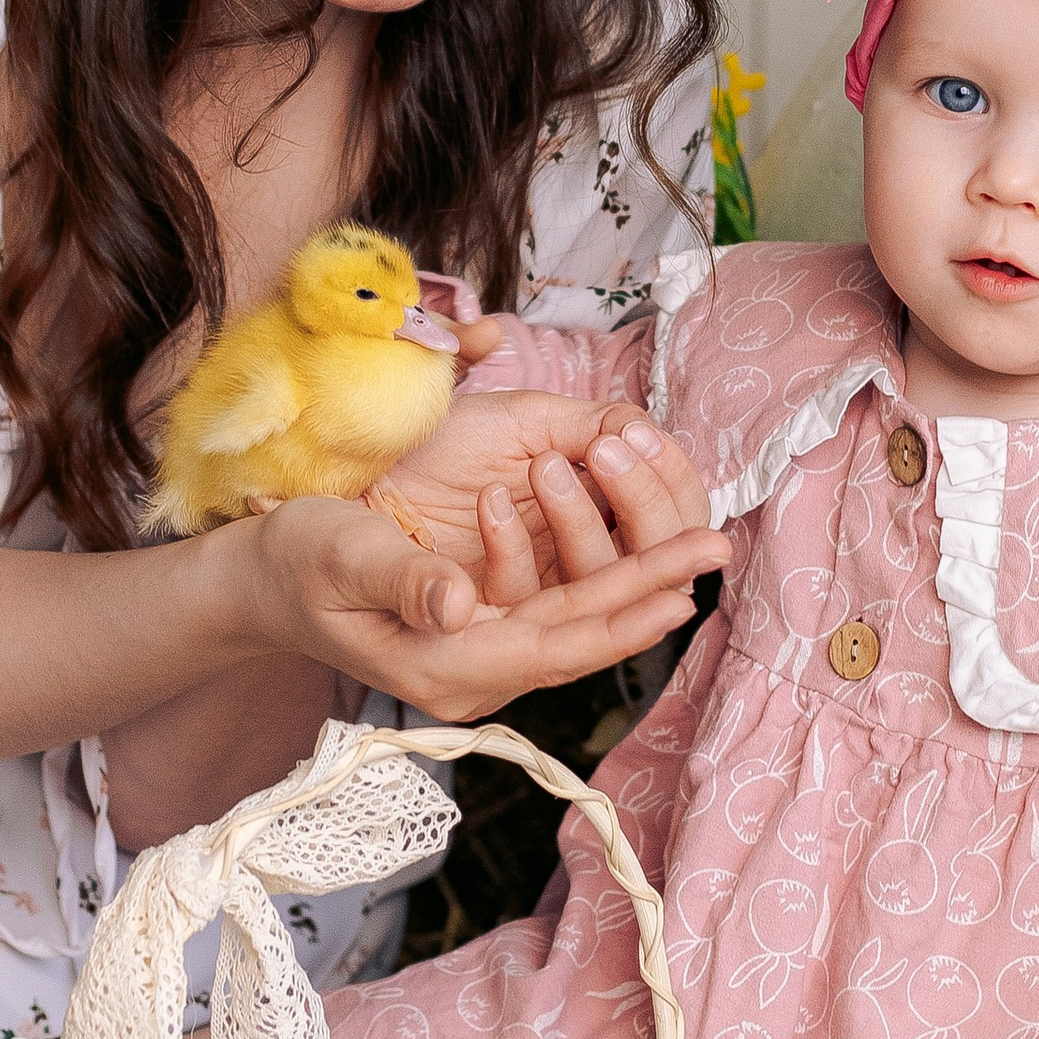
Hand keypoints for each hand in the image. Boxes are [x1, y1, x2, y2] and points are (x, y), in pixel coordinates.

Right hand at [244, 469, 725, 721]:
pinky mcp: (472, 641)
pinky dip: (595, 595)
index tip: (680, 583)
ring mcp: (471, 662)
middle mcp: (467, 676)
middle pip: (576, 639)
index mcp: (441, 666)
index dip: (620, 615)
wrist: (257, 586)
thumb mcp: (341, 556)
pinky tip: (633, 569)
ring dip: (630, 592)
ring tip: (690, 553)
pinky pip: (549, 622)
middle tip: (715, 548)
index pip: (552, 644)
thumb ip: (402, 580)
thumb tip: (461, 601)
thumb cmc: (293, 564)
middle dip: (648, 594)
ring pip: (569, 630)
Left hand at [375, 386, 715, 585]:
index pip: (675, 514)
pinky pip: (518, 600)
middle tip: (609, 455)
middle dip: (647, 515)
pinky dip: (509, 549)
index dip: (669, 482)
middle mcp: (582, 560)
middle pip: (655, 569)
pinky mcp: (486, 618)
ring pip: (593, 588)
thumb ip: (590, 427)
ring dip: (579, 524)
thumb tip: (644, 435)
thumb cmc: (444, 442)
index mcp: (603, 509)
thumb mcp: (523, 421)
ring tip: (544, 466)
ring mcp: (538, 594)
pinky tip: (488, 500)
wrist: (362, 468)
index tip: (636, 438)